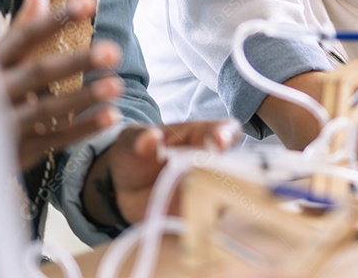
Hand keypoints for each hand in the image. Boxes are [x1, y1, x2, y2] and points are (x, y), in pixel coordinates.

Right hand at [0, 0, 123, 170]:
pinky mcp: (14, 152)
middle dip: (76, 62)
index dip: (56, 19)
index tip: (89, 1)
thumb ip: (19, 30)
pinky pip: (53, 139)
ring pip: (46, 109)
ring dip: (83, 97)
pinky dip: (83, 129)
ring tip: (117, 85)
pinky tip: (111, 116)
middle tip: (113, 51)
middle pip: (38, 74)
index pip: (23, 37)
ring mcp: (2, 124)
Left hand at [83, 120, 240, 225]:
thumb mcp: (131, 141)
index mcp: (200, 136)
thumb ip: (139, 139)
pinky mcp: (199, 216)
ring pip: (228, 196)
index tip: (220, 141)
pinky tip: (192, 226)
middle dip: (226, 173)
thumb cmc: (134, 154)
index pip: (225, 130)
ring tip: (194, 203)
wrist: (122, 188)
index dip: (227, 134)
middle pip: (235, 166)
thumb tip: (151, 137)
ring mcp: (208, 190)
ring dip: (217, 200)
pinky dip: (206, 225)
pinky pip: (211, 222)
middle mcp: (211, 164)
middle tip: (206, 178)